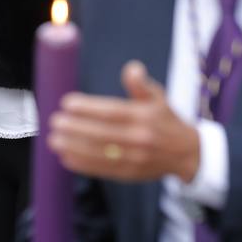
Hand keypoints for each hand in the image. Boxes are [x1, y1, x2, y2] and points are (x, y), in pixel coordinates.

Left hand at [49, 61, 201, 182]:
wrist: (187, 153)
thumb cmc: (165, 120)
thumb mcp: (158, 97)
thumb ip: (140, 84)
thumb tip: (132, 68)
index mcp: (144, 116)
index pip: (112, 112)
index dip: (88, 108)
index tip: (67, 103)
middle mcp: (140, 138)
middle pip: (102, 133)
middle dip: (75, 128)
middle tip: (54, 122)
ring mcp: (136, 158)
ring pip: (100, 153)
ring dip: (74, 147)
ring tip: (54, 140)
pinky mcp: (131, 174)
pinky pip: (104, 170)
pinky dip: (84, 165)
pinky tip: (66, 158)